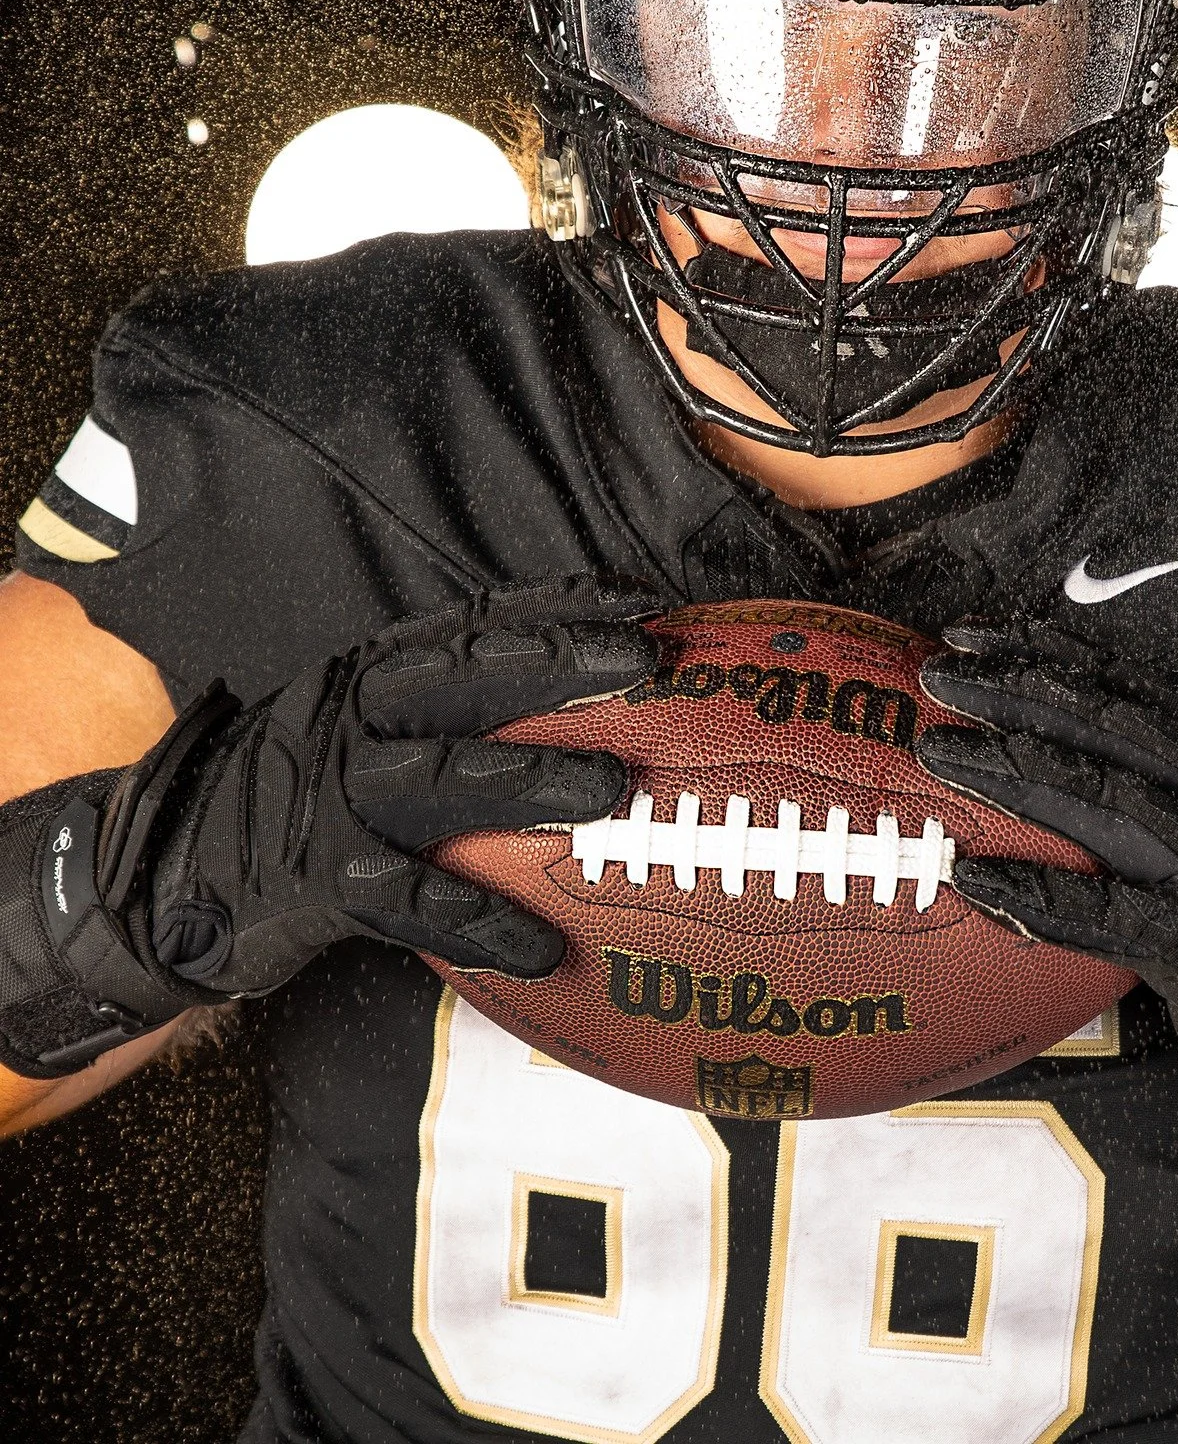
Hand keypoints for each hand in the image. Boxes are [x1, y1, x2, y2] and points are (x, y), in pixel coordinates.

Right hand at [2, 574, 658, 1075]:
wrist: (164, 876)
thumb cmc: (298, 801)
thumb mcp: (362, 732)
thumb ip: (450, 718)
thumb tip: (585, 717)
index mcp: (374, 672)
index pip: (478, 623)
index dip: (560, 604)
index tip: (641, 599)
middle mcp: (353, 716)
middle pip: (466, 677)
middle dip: (559, 664)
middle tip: (644, 662)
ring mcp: (333, 794)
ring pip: (443, 776)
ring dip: (530, 778)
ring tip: (611, 789)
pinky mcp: (317, 878)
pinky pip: (409, 899)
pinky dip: (477, 923)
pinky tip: (540, 947)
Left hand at [913, 617, 1177, 1207]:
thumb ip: (1131, 745)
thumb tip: (1027, 681)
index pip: (1121, 684)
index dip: (1041, 655)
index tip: (969, 638)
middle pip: (1110, 727)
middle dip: (1018, 694)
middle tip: (938, 682)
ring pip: (1107, 800)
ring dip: (1016, 772)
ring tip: (941, 755)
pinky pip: (1107, 914)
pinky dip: (1037, 893)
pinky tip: (973, 878)